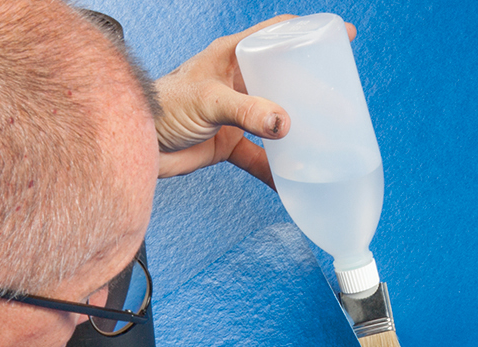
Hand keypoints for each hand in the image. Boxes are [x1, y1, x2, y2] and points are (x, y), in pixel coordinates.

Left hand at [152, 16, 356, 185]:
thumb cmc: (161, 107)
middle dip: (313, 88)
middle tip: (343, 98)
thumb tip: (285, 123)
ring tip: (329, 140)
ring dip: (299, 131)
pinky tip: (294, 183)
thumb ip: (246, 111)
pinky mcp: (228, 143)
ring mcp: (235, 112)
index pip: (277, 34)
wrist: (135, 146)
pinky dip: (276, 171)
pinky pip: (260, 158)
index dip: (308, 31)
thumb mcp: (208, 100)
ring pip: (277, 119)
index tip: (339, 37)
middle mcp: (237, 80)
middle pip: (284, 78)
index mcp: (232, 55)